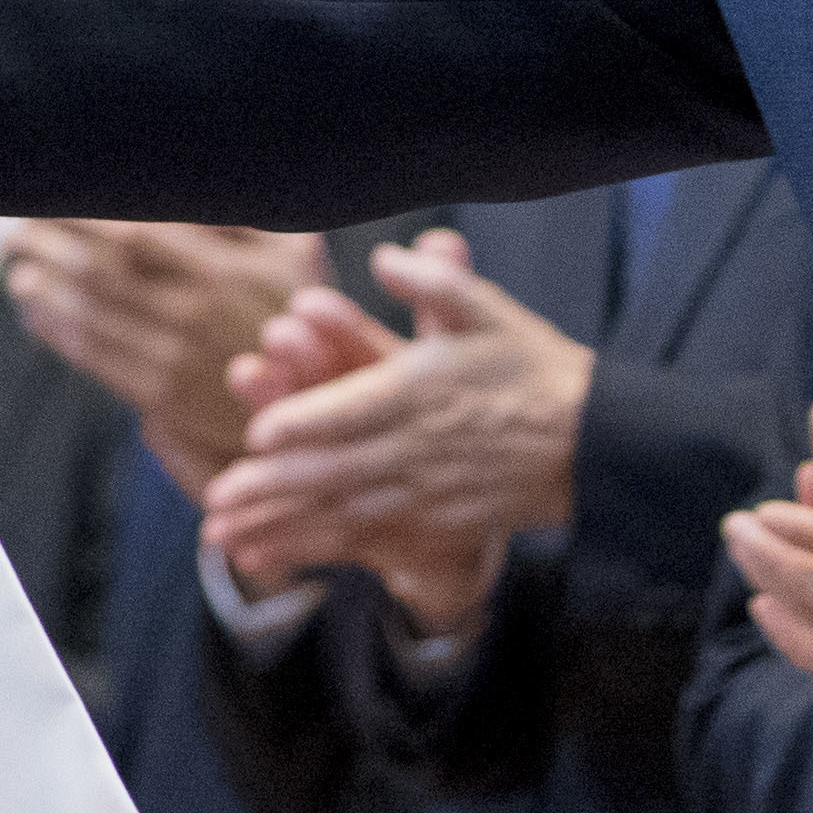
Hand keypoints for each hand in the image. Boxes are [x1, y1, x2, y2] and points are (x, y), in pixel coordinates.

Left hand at [2, 218, 320, 499]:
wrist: (315, 404)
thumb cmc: (296, 313)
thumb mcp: (294, 253)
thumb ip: (242, 215)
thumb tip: (187, 173)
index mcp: (223, 269)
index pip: (134, 232)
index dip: (83, 216)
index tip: (50, 197)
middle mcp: (194, 310)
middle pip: (101, 269)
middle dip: (50, 245)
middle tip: (14, 228)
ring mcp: (175, 355)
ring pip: (92, 313)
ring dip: (46, 287)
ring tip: (18, 263)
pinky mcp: (162, 395)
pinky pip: (97, 359)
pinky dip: (59, 333)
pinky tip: (36, 313)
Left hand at [201, 230, 590, 632]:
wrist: (593, 442)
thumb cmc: (531, 369)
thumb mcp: (487, 311)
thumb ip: (434, 281)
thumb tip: (384, 256)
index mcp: (420, 392)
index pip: (354, 409)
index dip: (307, 421)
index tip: (260, 431)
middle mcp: (415, 447)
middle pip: (334, 470)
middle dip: (272, 487)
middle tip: (219, 497)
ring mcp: (424, 492)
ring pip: (340, 512)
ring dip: (282, 525)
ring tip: (226, 536)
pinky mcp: (433, 523)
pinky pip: (364, 541)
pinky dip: (314, 550)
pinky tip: (272, 557)